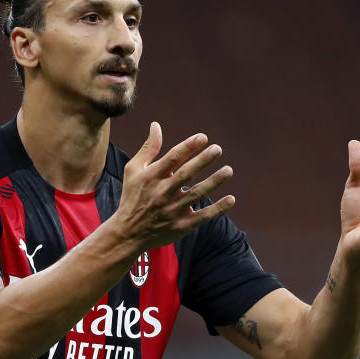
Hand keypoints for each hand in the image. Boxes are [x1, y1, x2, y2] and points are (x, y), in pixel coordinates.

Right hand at [113, 122, 234, 251]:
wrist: (128, 233)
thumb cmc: (132, 196)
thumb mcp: (134, 170)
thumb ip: (148, 148)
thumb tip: (156, 125)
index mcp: (152, 177)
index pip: (172, 158)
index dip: (188, 146)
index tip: (203, 137)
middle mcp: (163, 192)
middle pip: (186, 174)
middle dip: (203, 161)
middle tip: (218, 149)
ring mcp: (173, 210)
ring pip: (197, 194)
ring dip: (214, 182)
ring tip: (228, 170)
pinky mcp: (181, 226)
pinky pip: (202, 216)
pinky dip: (217, 209)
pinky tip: (231, 199)